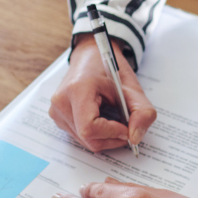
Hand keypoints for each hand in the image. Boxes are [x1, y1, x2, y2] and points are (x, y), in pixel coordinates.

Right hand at [50, 36, 157, 151]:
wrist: (91, 56)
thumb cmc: (110, 69)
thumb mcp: (133, 88)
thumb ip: (142, 112)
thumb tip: (135, 138)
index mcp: (77, 89)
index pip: (90, 128)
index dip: (112, 133)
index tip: (127, 128)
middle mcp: (61, 102)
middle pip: (88, 138)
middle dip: (112, 138)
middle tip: (125, 127)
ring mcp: (56, 111)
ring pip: (85, 141)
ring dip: (105, 137)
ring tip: (114, 119)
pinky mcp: (57, 117)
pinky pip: (79, 137)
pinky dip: (96, 135)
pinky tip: (103, 119)